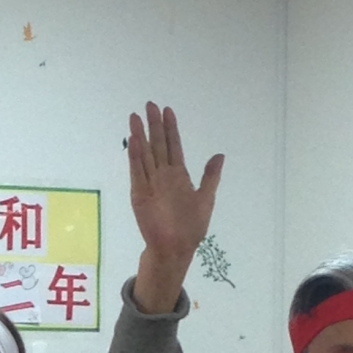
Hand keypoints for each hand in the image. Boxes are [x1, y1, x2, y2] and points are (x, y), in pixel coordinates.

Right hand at [128, 103, 223, 312]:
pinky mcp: (139, 194)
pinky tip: (133, 141)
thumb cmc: (190, 227)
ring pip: (144, 154)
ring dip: (140, 136)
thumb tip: (219, 155)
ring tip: (135, 117)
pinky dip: (135, 157)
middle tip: (149, 104)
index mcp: (178, 176)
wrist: (175, 248)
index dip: (171, 129)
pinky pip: (137, 172)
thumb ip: (210, 176)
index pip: (173, 146)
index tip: (168, 111)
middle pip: (157, 145)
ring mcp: (150, 183)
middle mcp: (163, 176)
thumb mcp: (206, 199)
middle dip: (154, 125)